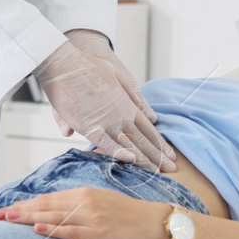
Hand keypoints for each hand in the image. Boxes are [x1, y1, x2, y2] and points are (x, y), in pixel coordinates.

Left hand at [0, 186, 167, 238]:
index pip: (47, 199)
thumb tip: (54, 211)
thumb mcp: (100, 202)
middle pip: (45, 206)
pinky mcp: (99, 233)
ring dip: (28, 218)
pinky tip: (37, 229)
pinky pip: (72, 231)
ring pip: (53, 217)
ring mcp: (91, 217)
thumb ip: (77, 205)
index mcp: (83, 194)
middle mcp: (84, 202)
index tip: (6, 209)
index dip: (25, 204)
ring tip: (7, 220)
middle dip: (19, 211)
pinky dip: (53, 230)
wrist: (153, 222)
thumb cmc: (127, 214)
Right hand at [35, 40, 176, 171]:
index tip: (170, 156)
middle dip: (158, 156)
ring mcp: (105, 122)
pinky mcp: (88, 126)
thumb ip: (135, 97)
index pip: (149, 130)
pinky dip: (118, 152)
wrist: (66, 65)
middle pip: (143, 140)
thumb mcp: (119, 77)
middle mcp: (120, 116)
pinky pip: (105, 143)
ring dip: (143, 159)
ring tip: (157, 172)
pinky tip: (131, 160)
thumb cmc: (90, 67)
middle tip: (171, 169)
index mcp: (128, 105)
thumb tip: (152, 117)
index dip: (160, 144)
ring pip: (129, 144)